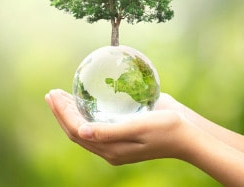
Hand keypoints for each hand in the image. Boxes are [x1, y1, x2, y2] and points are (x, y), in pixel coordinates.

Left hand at [45, 89, 198, 164]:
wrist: (191, 135)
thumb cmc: (167, 128)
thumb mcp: (138, 127)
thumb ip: (110, 131)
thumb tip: (81, 131)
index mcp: (111, 149)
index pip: (76, 131)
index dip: (62, 114)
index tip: (54, 95)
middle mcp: (110, 149)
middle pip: (76, 131)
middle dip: (61, 112)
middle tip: (52, 93)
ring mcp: (116, 143)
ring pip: (84, 129)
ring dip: (70, 113)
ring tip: (60, 95)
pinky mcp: (122, 135)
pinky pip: (96, 125)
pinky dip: (84, 113)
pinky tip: (83, 101)